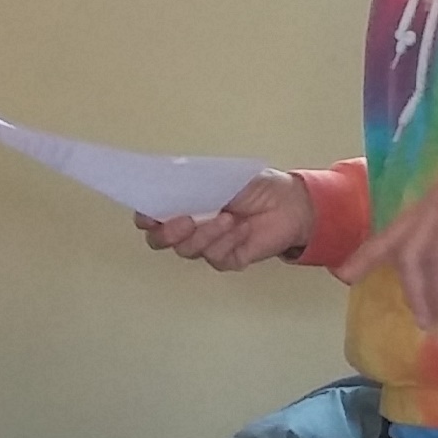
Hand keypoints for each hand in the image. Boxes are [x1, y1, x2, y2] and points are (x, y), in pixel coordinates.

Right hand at [133, 168, 314, 271]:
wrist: (291, 204)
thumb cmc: (257, 186)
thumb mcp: (225, 177)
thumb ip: (197, 183)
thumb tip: (171, 184)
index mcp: (185, 204)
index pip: (151, 216)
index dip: (146, 217)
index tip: (150, 215)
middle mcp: (191, 227)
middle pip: (160, 241)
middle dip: (169, 232)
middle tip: (187, 221)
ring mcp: (207, 245)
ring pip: (188, 250)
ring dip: (206, 233)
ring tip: (228, 217)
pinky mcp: (227, 259)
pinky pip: (216, 257)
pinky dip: (229, 241)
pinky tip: (243, 229)